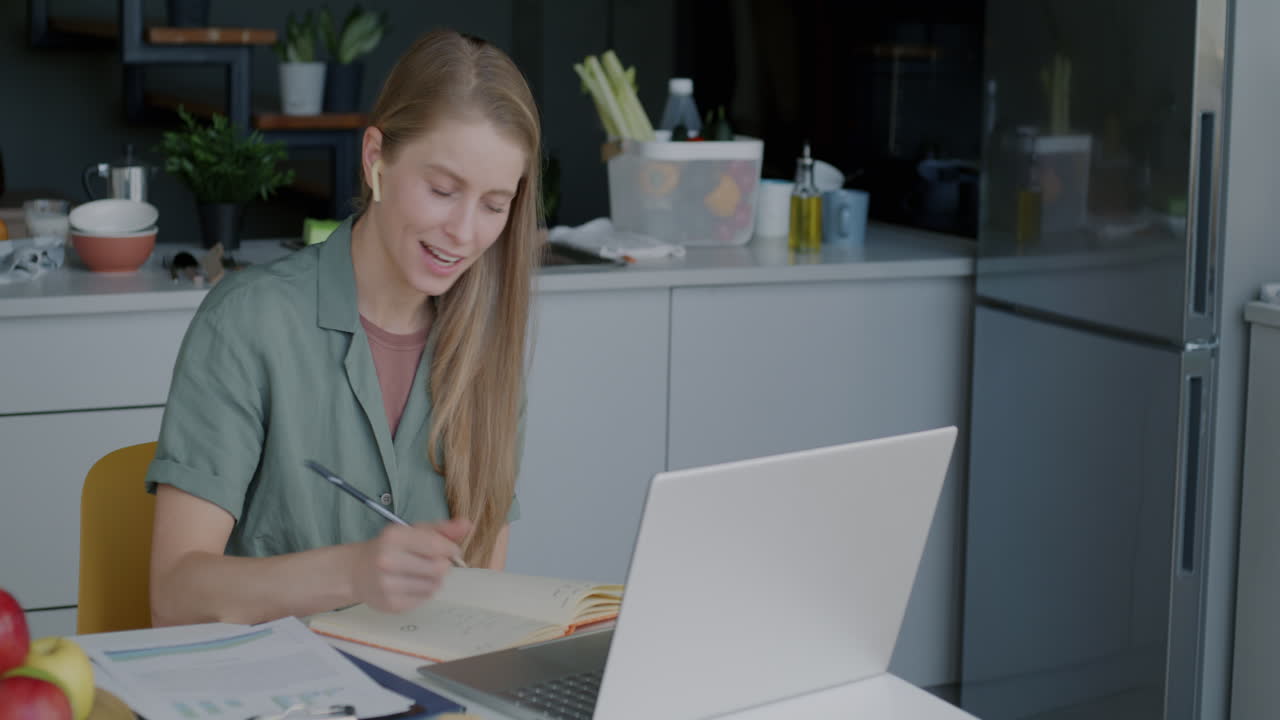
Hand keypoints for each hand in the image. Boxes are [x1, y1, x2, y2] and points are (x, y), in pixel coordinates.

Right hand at [349, 518, 470, 612]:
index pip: (436, 546)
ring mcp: (388, 584)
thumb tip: (467, 524)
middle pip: (438, 568)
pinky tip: (412, 585)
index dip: (451, 549)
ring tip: (421, 573)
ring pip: (434, 585)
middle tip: (433, 562)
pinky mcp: (391, 604)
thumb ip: (442, 529)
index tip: (451, 550)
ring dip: (435, 580)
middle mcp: (387, 560)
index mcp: (394, 537)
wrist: (357, 571)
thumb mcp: (414, 531)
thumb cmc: (392, 548)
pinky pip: (424, 599)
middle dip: (442, 565)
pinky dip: (424, 592)